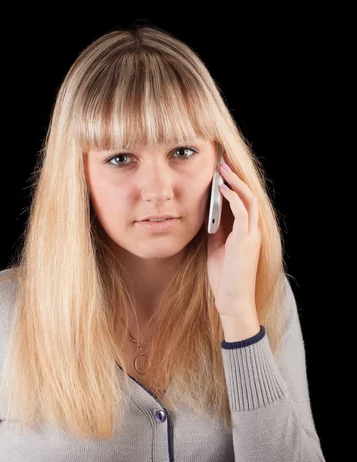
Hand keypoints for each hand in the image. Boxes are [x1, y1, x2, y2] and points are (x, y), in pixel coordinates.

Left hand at [205, 155, 261, 318]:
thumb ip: (216, 232)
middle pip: (249, 195)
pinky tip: (221, 186)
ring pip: (249, 198)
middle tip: (223, 160)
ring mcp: (252, 235)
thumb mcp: (216, 250)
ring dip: (235, 181)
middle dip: (237, 176)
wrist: (233, 302)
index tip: (221, 170)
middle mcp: (253, 231)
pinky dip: (233, 196)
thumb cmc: (225, 280)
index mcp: (247, 233)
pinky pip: (242, 211)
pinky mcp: (247, 240)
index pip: (244, 202)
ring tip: (222, 167)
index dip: (235, 184)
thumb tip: (208, 215)